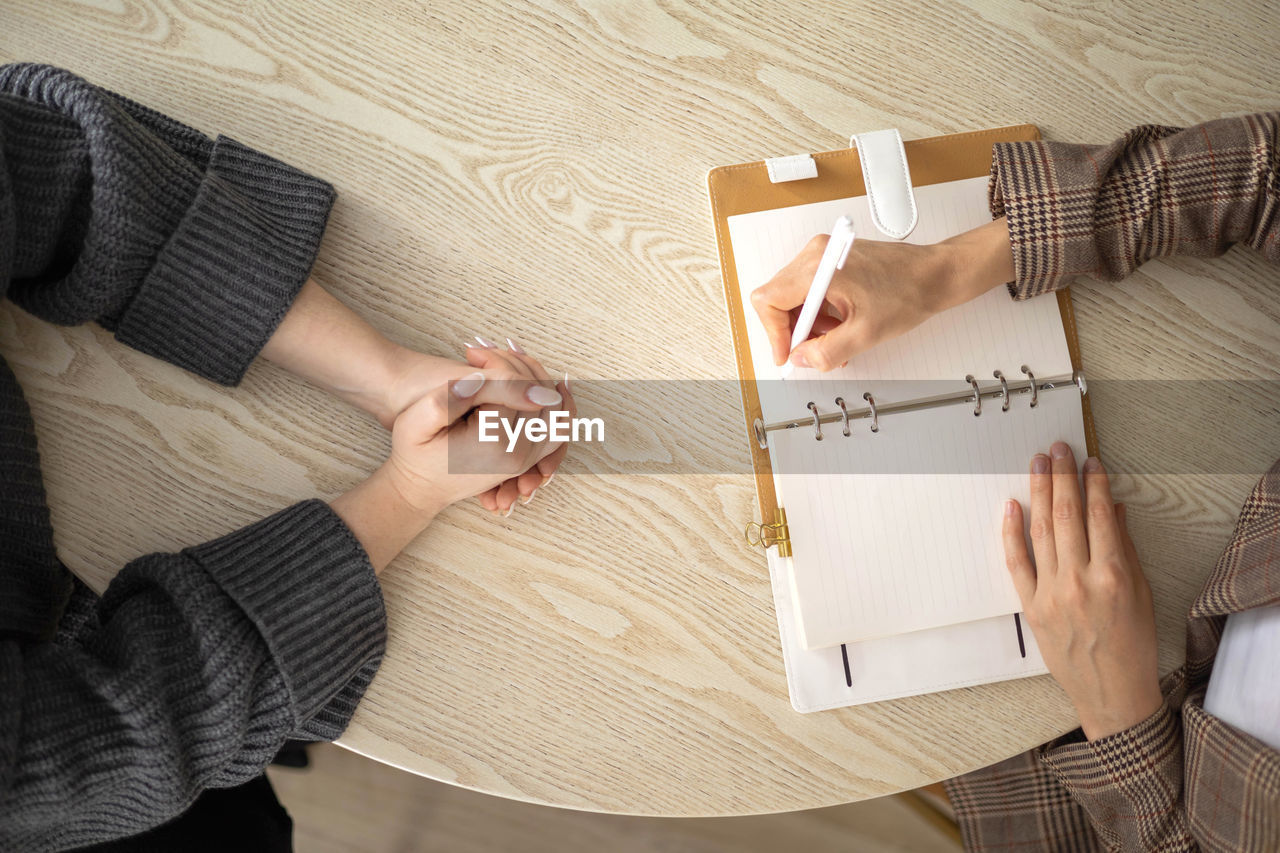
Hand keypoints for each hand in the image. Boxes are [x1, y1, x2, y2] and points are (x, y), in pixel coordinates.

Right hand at [382, 347, 569, 514]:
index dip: (496, 361)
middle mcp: (518, 454)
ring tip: (512, 363)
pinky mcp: (528, 460)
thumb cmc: (415, 450)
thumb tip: (503, 377)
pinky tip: (542, 385)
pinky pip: (558, 429)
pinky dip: (556, 404)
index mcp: (494, 441)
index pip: (515, 384)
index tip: (472, 352)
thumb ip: (461, 393)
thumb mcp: (421, 417)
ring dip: (538, 380)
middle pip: (540, 395)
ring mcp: (527, 460)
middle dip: (517, 366)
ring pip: (557, 411)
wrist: (418, 487)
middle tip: (489, 355)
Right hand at [749, 217, 1015, 370]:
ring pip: (794, 297)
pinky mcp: (832, 259)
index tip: (786, 353)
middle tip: (813, 351)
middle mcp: (816, 255)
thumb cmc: (908, 292)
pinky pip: (810, 290)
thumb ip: (826, 352)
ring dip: (809, 325)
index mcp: (818, 269)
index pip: (768, 300)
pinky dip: (819, 313)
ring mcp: (823, 255)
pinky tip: (840, 325)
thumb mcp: (865, 334)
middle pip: (778, 298)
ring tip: (836, 339)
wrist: (934, 275)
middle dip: (795, 331)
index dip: (773, 333)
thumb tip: (801, 359)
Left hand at [1003, 442, 1163, 739]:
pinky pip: (1017, 562)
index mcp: (1113, 576)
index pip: (1100, 515)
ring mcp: (1051, 593)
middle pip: (1066, 515)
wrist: (1112, 692)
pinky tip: (1012, 505)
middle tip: (1058, 449)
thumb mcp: (1142, 593)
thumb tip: (1113, 508)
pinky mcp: (1030, 606)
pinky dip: (1011, 532)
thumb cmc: (1133, 644)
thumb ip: (1125, 548)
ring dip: (1038, 492)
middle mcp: (1080, 580)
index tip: (1090, 461)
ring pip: (1040, 531)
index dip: (1094, 483)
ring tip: (1038, 464)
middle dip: (1062, 476)